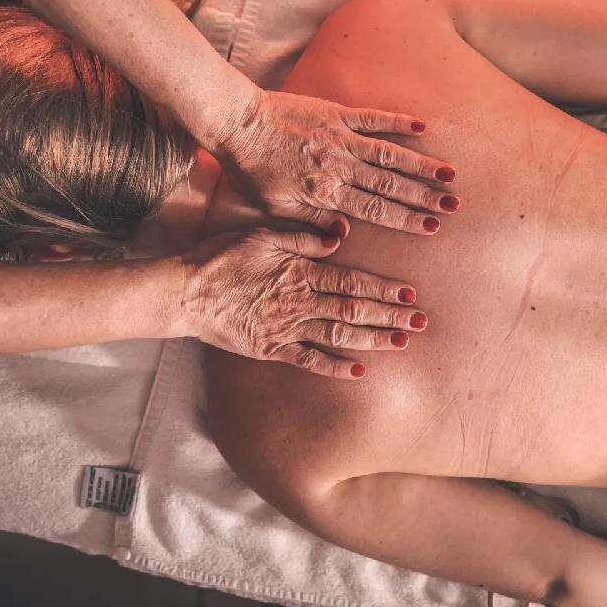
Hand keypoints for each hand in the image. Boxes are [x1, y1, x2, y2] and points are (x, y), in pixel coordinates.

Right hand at [177, 228, 427, 378]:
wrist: (185, 292)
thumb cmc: (221, 258)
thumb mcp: (263, 235)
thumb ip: (303, 239)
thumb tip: (339, 236)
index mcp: (300, 273)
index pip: (352, 282)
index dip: (383, 290)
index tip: (410, 294)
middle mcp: (299, 303)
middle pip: (354, 311)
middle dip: (391, 317)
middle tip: (421, 323)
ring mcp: (286, 329)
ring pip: (339, 337)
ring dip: (373, 341)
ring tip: (401, 343)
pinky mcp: (271, 349)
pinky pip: (309, 361)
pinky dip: (336, 367)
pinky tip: (360, 371)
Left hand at [210, 89, 458, 235]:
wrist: (236, 124)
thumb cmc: (252, 171)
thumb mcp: (276, 207)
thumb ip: (312, 222)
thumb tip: (345, 235)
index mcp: (325, 192)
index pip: (374, 210)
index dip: (406, 219)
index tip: (433, 227)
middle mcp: (338, 166)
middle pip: (389, 185)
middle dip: (424, 196)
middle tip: (454, 205)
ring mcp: (339, 137)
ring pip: (388, 154)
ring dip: (420, 164)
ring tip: (449, 173)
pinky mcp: (334, 113)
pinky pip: (371, 118)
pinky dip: (397, 121)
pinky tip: (422, 126)